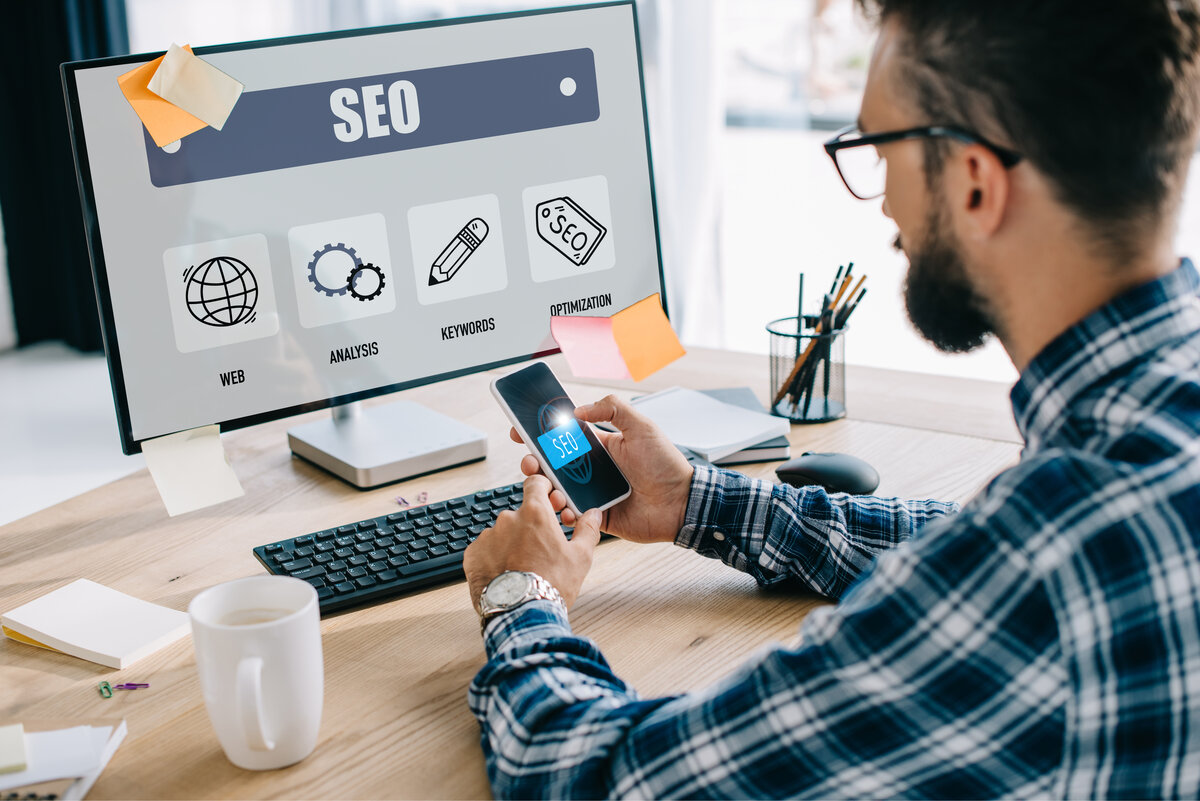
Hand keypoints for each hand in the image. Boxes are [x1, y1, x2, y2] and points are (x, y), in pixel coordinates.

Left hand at [463, 474, 601, 610]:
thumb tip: (594, 515)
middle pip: (520, 514)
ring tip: (521, 569)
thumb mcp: (580, 557)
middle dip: (529, 528)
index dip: (542, 489)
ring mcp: (488, 536)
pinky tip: (505, 574)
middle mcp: (508, 518)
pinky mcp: (472, 554)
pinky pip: (485, 550)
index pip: (535, 483)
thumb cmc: (552, 585)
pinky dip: (493, 558)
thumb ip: (587, 530)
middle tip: (539, 551)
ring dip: (510, 544)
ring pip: (502, 534)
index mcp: (535, 513)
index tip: (546, 499)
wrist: (521, 614)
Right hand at [510, 394, 693, 544]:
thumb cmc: (665, 464)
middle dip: (535, 462)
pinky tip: (566, 509)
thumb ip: (613, 408)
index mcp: (600, 446)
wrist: (681, 503)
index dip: (541, 433)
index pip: (563, 437)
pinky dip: (564, 513)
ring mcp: (593, 494)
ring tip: (551, 490)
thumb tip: (578, 410)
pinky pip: (573, 516)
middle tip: (529, 462)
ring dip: (546, 489)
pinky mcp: (597, 517)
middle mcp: (592, 470)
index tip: (521, 430)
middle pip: (553, 465)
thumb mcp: (641, 426)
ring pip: (558, 491)